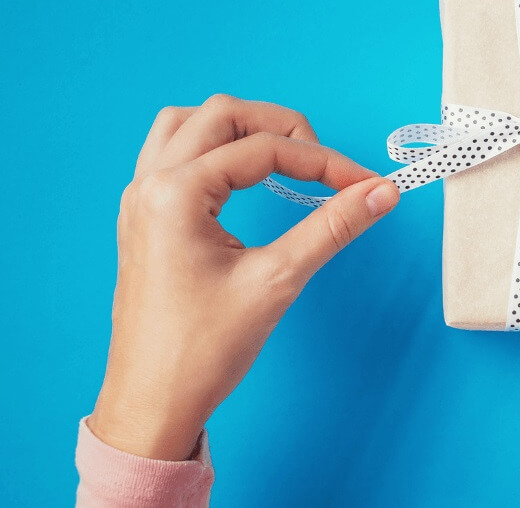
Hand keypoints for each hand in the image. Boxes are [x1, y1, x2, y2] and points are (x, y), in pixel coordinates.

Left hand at [89, 94, 399, 460]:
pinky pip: (171, 155)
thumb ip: (332, 226)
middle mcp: (149, 185)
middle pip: (222, 115)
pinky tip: (242, 178)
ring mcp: (139, 200)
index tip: (366, 184)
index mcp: (175, 194)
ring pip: (188, 126)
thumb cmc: (202, 351)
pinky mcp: (142, 219)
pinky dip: (212, 150)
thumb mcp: (277, 281)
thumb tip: (380, 192)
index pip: (264, 150)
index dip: (325, 162)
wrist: (152, 403)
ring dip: (240, 130)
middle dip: (282, 129)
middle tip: (327, 164)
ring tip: (285, 157)